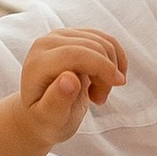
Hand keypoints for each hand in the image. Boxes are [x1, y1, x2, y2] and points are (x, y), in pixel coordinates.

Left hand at [16, 29, 126, 155]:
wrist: (42, 113)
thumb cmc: (45, 120)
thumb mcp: (49, 119)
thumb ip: (56, 100)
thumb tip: (69, 78)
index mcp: (37, 64)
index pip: (75, 54)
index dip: (101, 65)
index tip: (119, 83)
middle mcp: (46, 44)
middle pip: (91, 46)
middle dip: (106, 73)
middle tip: (99, 99)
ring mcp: (59, 36)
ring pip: (101, 41)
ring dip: (110, 68)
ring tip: (98, 92)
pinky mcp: (73, 36)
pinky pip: (104, 39)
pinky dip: (114, 58)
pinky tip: (108, 78)